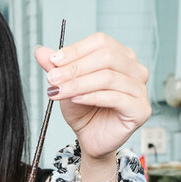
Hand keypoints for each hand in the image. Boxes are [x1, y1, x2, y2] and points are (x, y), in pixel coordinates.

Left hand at [34, 33, 150, 159]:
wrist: (91, 139)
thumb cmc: (84, 111)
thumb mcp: (66, 85)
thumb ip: (56, 68)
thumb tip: (40, 50)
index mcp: (121, 56)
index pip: (101, 42)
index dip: (76, 50)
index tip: (53, 61)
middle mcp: (135, 69)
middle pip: (106, 57)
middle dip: (75, 68)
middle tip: (52, 79)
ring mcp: (140, 89)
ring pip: (108, 77)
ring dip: (79, 83)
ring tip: (58, 91)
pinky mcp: (140, 110)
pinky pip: (116, 98)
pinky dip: (92, 97)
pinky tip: (76, 100)